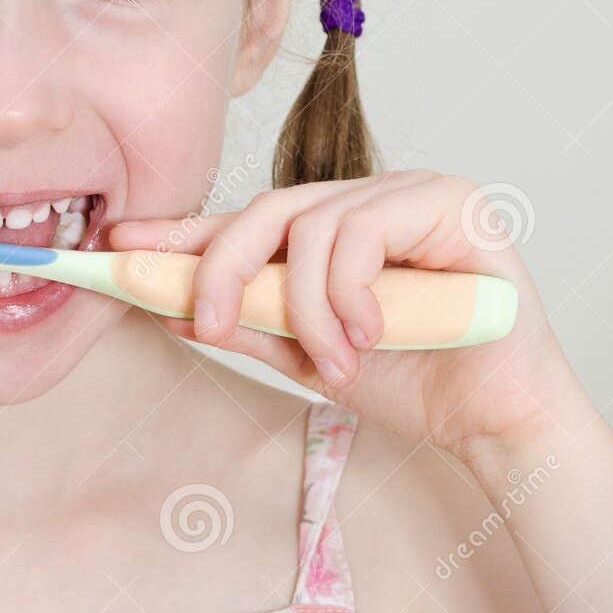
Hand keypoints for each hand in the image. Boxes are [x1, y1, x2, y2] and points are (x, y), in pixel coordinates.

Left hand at [105, 170, 583, 458]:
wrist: (493, 420)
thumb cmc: (413, 381)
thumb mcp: (306, 355)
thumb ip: (248, 324)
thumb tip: (169, 306)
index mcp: (330, 228)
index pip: (245, 220)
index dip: (181, 233)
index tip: (119, 248)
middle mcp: (365, 198)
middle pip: (266, 210)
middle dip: (223, 267)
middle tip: (210, 325)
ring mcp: (407, 191)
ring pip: (310, 225)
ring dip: (307, 306)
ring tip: (332, 364)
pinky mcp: (450, 201)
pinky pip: (363, 233)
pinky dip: (348, 292)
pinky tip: (366, 335)